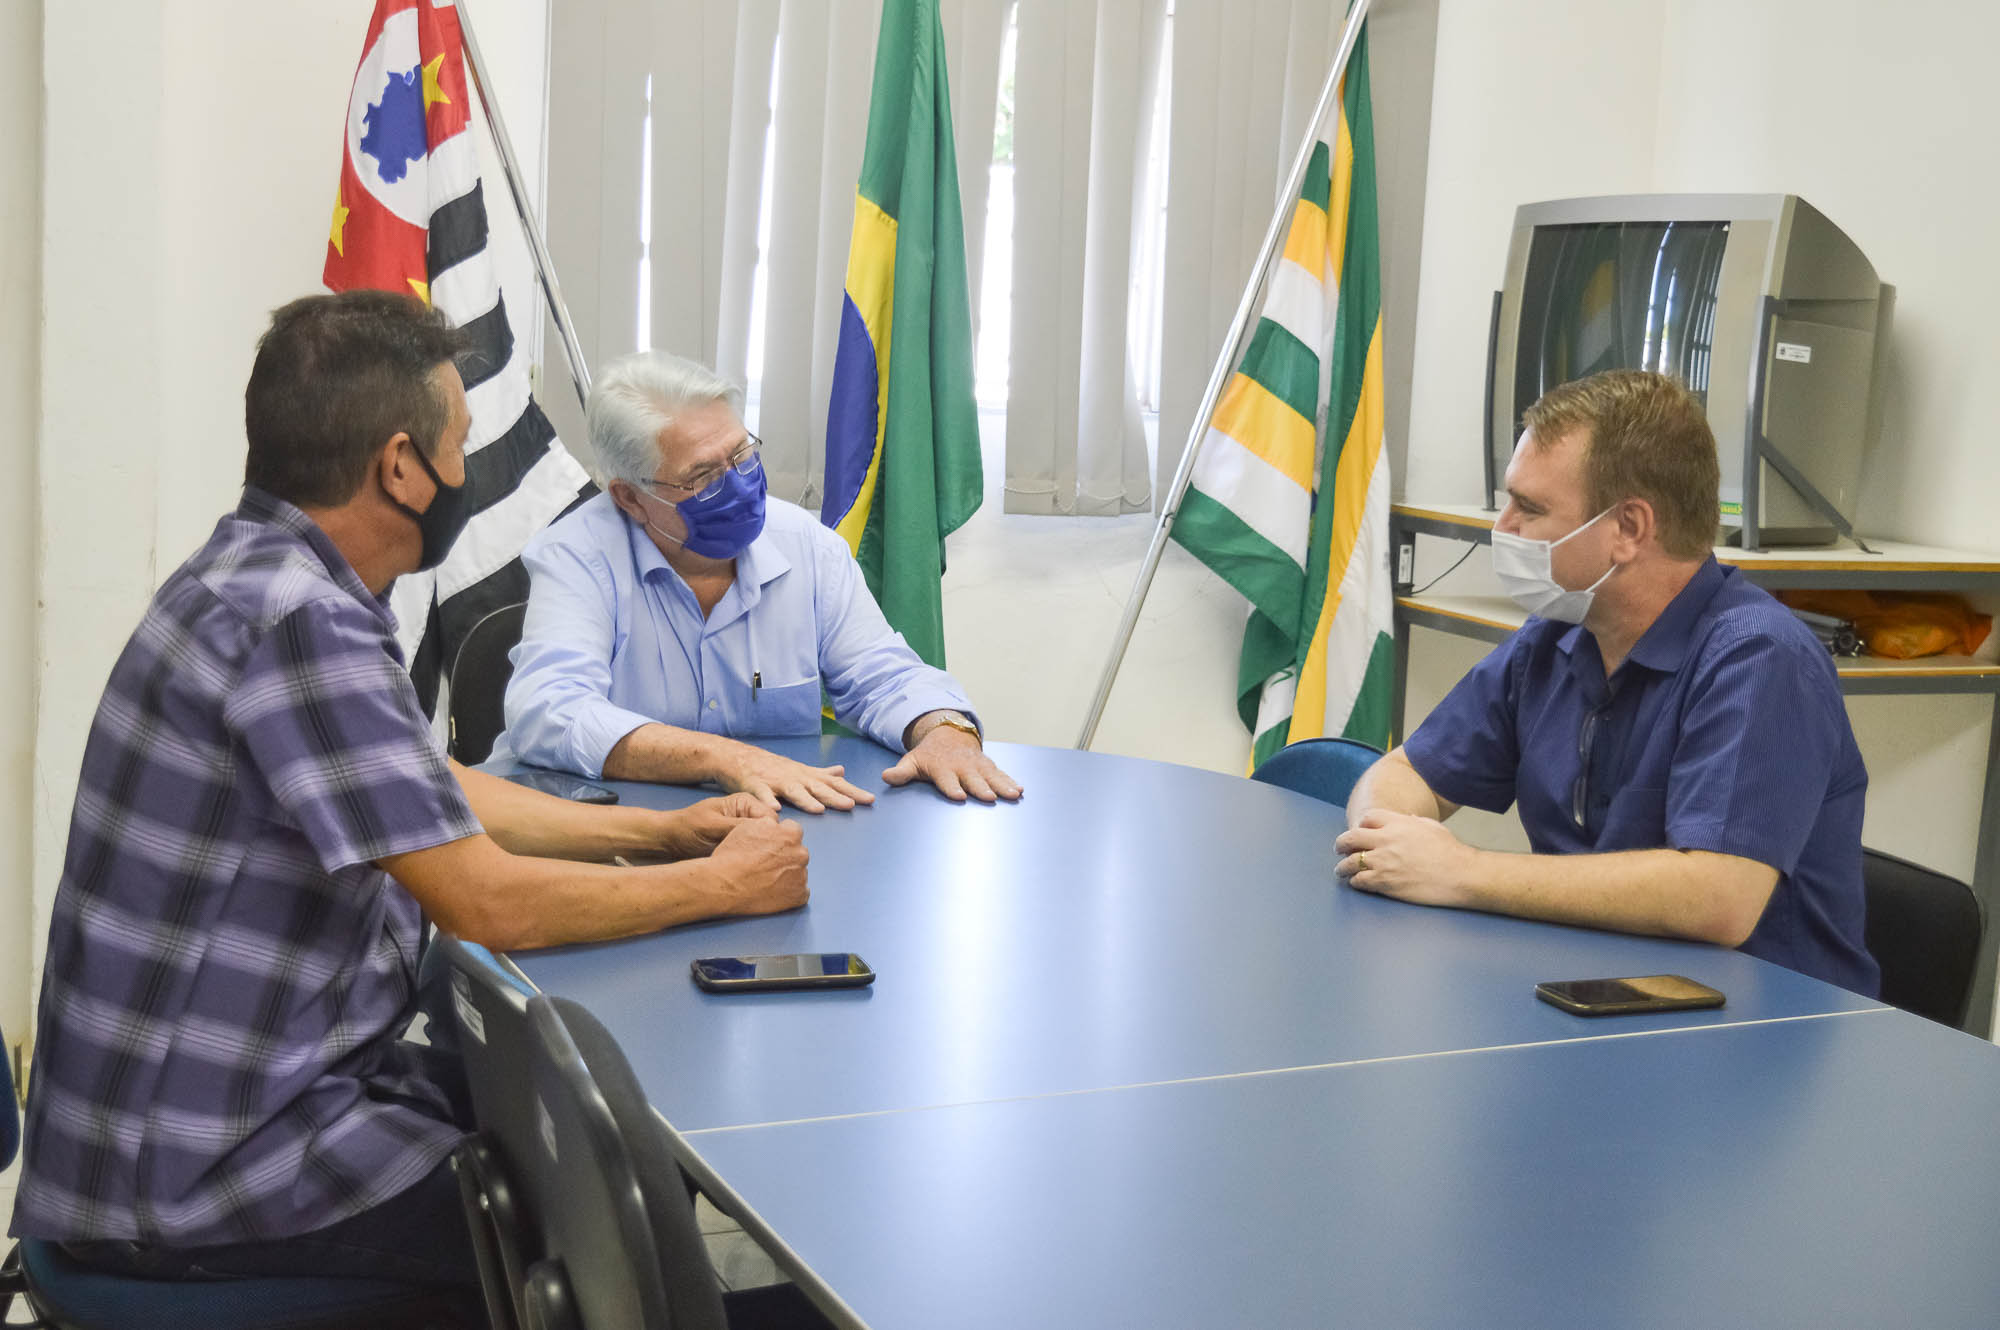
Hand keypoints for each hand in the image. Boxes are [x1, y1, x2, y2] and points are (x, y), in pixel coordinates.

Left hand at [657, 793, 775, 857]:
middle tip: (750, 861)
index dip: (769, 836)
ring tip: (746, 866)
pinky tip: (745, 869)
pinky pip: (756, 854)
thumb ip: (738, 827)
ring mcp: (747, 831)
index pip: (771, 820)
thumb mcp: (712, 826)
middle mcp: (750, 815)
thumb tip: (765, 832)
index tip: (757, 851)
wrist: (670, 841)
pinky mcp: (743, 846)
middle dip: (766, 846)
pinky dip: (753, 862)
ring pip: (766, 845)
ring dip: (759, 856)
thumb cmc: (687, 828)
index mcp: (746, 802)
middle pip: (772, 832)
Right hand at [704, 817, 809, 915]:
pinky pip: (800, 892)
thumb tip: (775, 827)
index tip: (769, 847)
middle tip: (766, 865)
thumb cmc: (731, 856)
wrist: (723, 886)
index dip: (779, 838)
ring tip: (765, 880)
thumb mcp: (748, 826)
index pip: (793, 831)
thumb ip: (768, 824)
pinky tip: (772, 893)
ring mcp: (802, 876)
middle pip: (797, 852)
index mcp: (791, 834)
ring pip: (798, 872)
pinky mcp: (798, 896)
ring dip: (787, 874)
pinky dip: (789, 893)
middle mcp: (801, 854)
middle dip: (786, 856)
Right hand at [716, 743, 875, 814]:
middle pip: (818, 788)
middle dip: (835, 797)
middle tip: (851, 805)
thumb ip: (822, 774)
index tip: (870, 800)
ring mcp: (776, 782)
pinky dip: (767, 802)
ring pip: (793, 791)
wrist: (741, 759)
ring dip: (806, 800)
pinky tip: (774, 811)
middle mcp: (796, 778)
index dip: (852, 792)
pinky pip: (762, 795)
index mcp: (808, 776)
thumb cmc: (774, 767)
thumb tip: (843, 771)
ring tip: (818, 810)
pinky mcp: (756, 787)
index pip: (835, 785)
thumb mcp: (801, 769)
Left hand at [882, 726, 1022, 802]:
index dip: (952, 787)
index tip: (958, 796)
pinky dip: (1010, 781)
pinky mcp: (988, 766)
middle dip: (981, 788)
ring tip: (1013, 794)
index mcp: (942, 768)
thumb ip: (902, 772)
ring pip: (990, 776)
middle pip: (972, 779)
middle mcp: (962, 767)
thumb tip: (886, 776)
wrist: (949, 734)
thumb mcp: (912, 760)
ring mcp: (976, 766)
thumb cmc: (929, 755)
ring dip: (1002, 785)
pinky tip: (1020, 789)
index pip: (947, 780)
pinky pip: (1000, 774)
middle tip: (989, 797)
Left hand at [1333, 810, 1478, 907]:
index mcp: (1398, 823)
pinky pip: (1359, 881)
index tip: (1359, 833)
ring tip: (1341, 870)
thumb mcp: (1432, 827)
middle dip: (1341, 844)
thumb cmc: (1450, 851)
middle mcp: (1386, 840)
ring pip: (1350, 862)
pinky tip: (1357, 883)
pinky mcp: (1385, 882)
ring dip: (1343, 867)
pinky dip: (1355, 882)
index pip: (1367, 818)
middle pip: (1350, 838)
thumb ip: (1414, 821)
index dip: (1361, 825)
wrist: (1461, 875)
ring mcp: (1383, 862)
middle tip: (1339, 850)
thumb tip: (1407, 817)